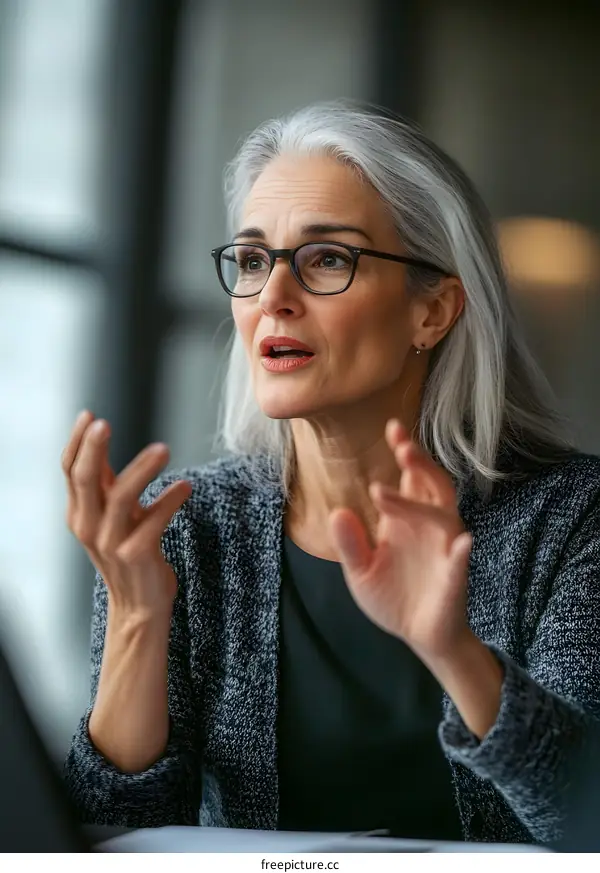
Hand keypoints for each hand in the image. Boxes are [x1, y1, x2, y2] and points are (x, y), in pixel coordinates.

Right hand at [62, 410, 191, 619]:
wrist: (141, 606)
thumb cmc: (130, 554)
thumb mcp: (113, 515)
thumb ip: (105, 483)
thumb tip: (96, 440)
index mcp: (80, 513)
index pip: (70, 471)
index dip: (77, 442)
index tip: (90, 415)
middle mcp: (89, 527)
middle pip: (83, 479)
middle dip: (92, 448)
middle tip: (105, 423)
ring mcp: (111, 543)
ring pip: (119, 497)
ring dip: (141, 469)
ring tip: (163, 449)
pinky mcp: (136, 555)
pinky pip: (153, 522)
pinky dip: (170, 500)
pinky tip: (185, 486)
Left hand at [329, 419, 472, 661]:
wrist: (419, 636)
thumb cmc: (393, 598)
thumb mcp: (361, 572)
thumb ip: (350, 545)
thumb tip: (338, 511)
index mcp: (405, 520)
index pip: (409, 478)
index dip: (405, 452)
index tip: (392, 427)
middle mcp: (428, 527)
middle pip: (432, 484)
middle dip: (420, 463)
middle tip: (401, 445)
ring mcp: (444, 549)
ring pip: (444, 514)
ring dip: (422, 501)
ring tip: (394, 487)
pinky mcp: (454, 578)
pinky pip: (460, 561)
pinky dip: (461, 551)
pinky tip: (462, 541)